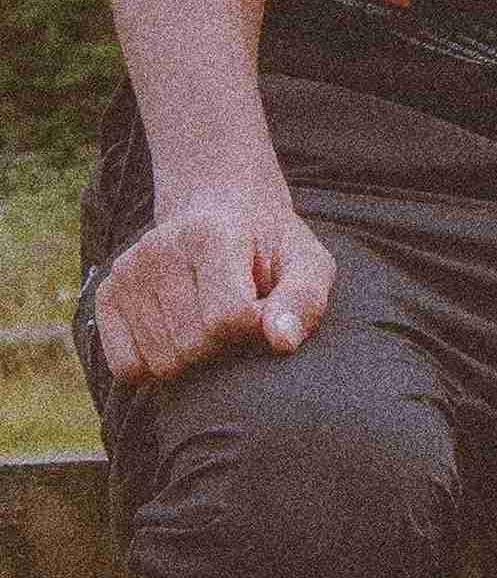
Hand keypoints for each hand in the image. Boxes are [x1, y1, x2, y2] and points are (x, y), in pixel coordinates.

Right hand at [96, 176, 335, 385]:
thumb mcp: (307, 263)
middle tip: (236, 316)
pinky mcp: (107, 294)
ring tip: (209, 320)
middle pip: (193, 346)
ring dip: (195, 356)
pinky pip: (126, 367)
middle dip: (225, 345)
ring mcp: (126, 272)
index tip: (263, 311)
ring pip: (162, 362)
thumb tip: (282, 343)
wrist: (221, 210)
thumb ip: (303, 300)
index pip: (227, 319)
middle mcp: (158, 250)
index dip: (254, 330)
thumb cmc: (271, 246)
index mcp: (210, 236)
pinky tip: (179, 335)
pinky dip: (157, 365)